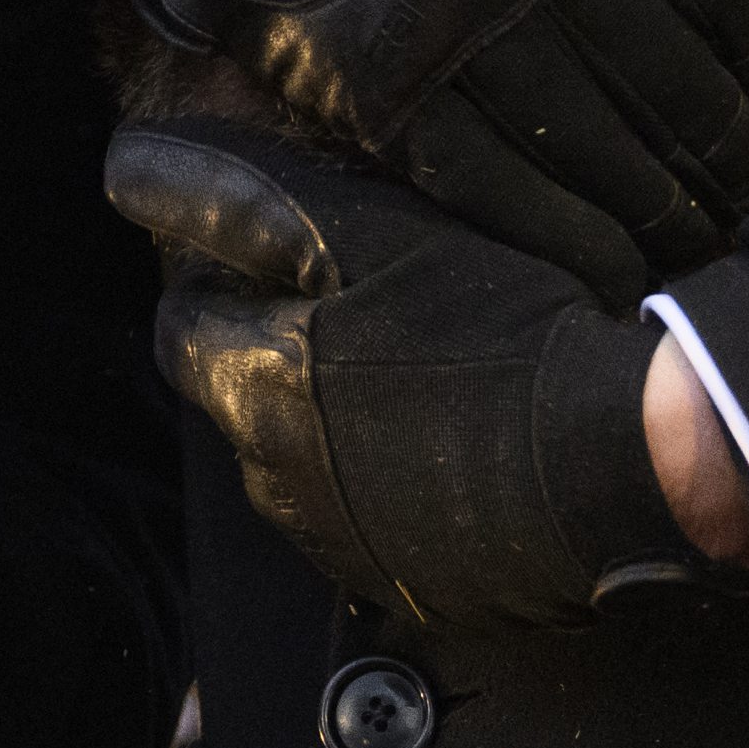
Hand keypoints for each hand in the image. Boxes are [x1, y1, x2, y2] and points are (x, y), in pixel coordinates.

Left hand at [109, 117, 722, 630]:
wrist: (617, 457)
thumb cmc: (498, 327)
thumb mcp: (365, 228)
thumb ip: (240, 196)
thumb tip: (131, 167)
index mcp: (248, 381)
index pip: (181, 324)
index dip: (218, 281)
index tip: (266, 260)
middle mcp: (270, 473)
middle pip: (231, 400)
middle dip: (260, 355)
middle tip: (339, 313)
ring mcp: (334, 536)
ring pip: (293, 463)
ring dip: (322, 422)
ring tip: (405, 377)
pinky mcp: (397, 580)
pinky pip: (360, 520)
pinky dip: (379, 482)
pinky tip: (442, 445)